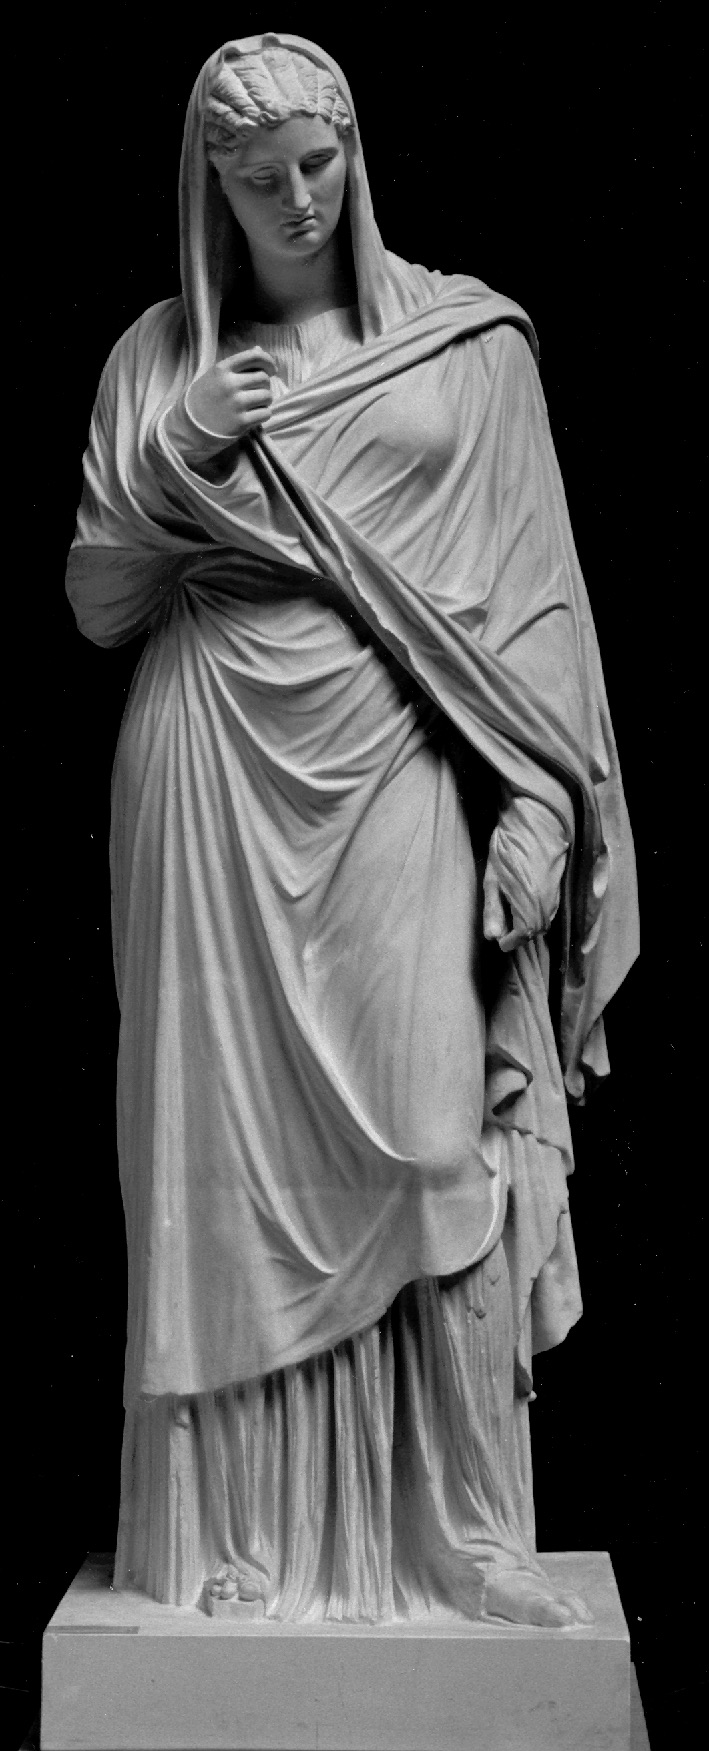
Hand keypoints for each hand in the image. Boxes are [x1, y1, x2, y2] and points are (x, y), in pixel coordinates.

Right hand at [186, 347, 277, 439]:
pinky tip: (254, 415)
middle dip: (265, 385)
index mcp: (222, 369)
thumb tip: (259, 349)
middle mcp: (230, 384)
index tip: (271, 369)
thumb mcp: (215, 376)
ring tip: (256, 404)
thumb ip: (237, 364)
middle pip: (263, 378)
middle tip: (258, 391)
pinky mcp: (241, 422)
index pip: (254, 357)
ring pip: (267, 396)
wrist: (190, 426)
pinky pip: (265, 413)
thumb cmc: (204, 398)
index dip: (268, 361)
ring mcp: (236, 404)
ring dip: (266, 400)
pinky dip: (263, 414)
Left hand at [482, 800, 567, 954]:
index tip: (500, 942)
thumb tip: (492, 938)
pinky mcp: (562, 885)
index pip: (523, 935)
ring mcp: (557, 894)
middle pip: (536, 930)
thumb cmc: (509, 848)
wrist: (536, 819)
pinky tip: (527, 903)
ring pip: (545, 919)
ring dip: (530, 922)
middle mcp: (548, 903)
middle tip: (504, 930)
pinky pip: (551, 908)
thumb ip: (493, 910)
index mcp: (530, 904)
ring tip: (513, 916)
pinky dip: (539, 912)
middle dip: (520, 933)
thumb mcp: (493, 879)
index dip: (510, 941)